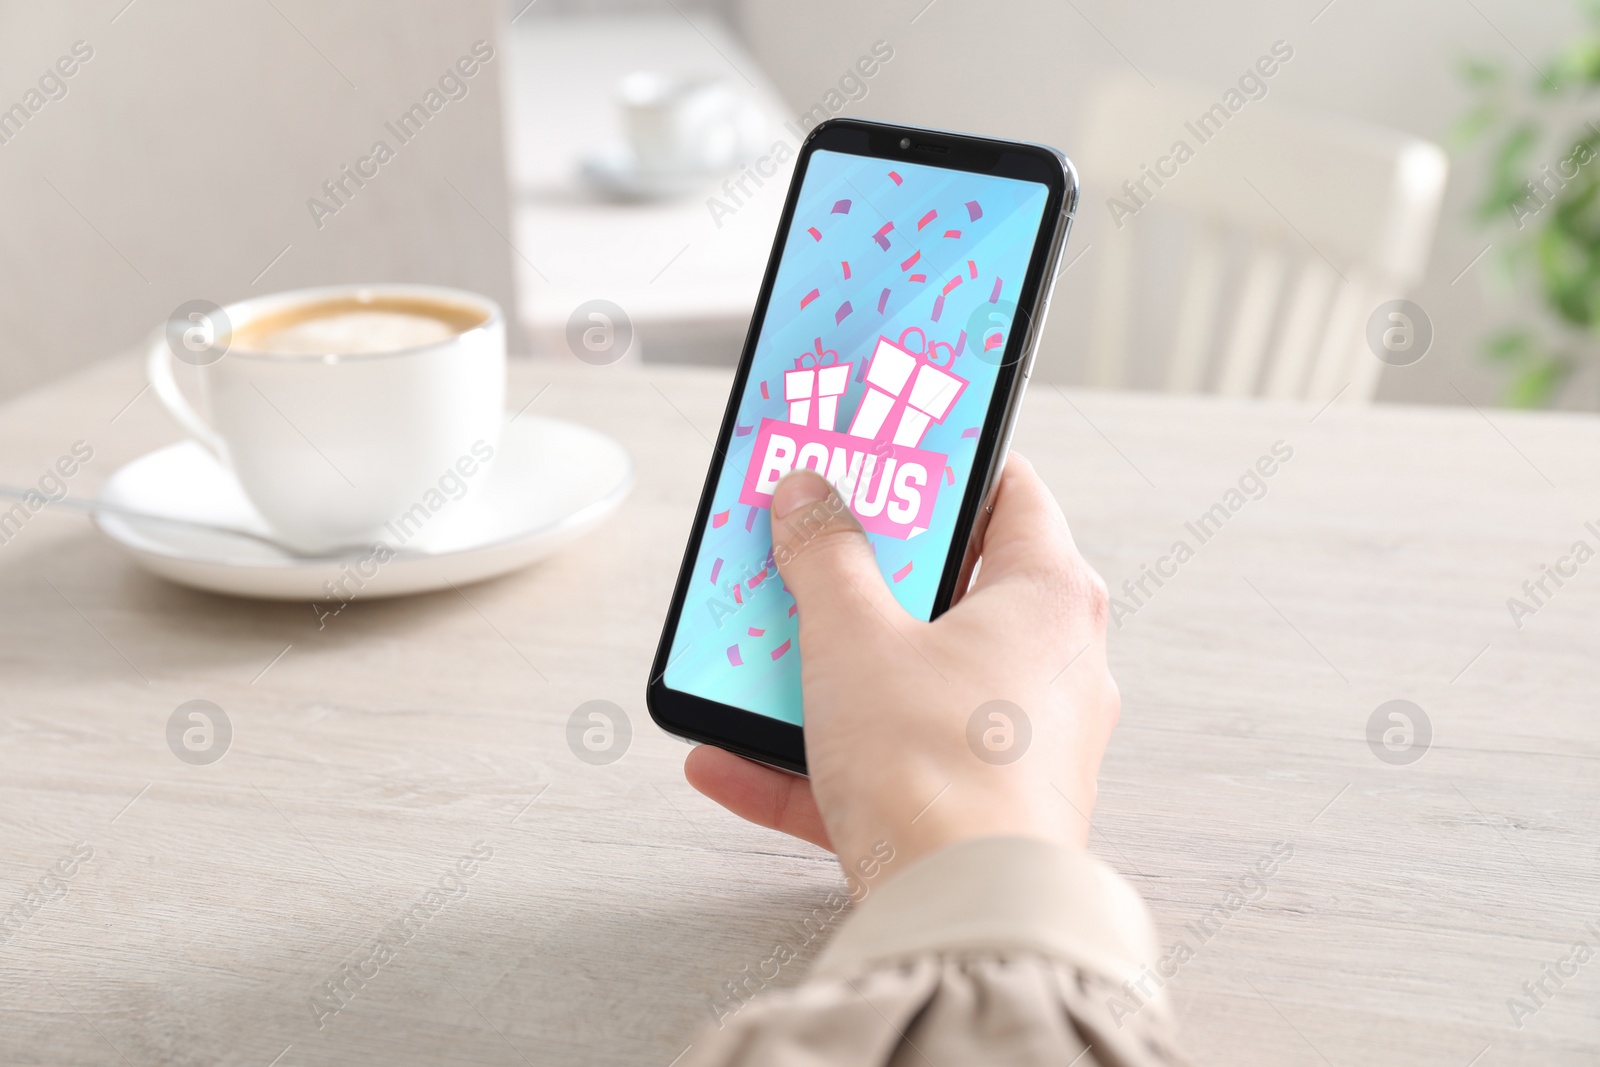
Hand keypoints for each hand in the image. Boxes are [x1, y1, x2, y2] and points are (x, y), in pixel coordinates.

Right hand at [683, 454, 1119, 877]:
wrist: (960, 915)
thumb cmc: (939, 770)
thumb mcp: (854, 639)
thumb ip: (825, 556)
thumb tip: (809, 496)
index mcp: (1048, 598)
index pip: (1008, 491)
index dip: (940, 468)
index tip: (881, 457)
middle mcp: (1052, 665)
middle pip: (947, 590)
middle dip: (862, 576)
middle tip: (806, 549)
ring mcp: (1018, 742)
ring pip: (909, 682)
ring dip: (825, 672)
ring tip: (755, 654)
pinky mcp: (978, 809)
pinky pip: (887, 764)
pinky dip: (815, 759)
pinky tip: (727, 757)